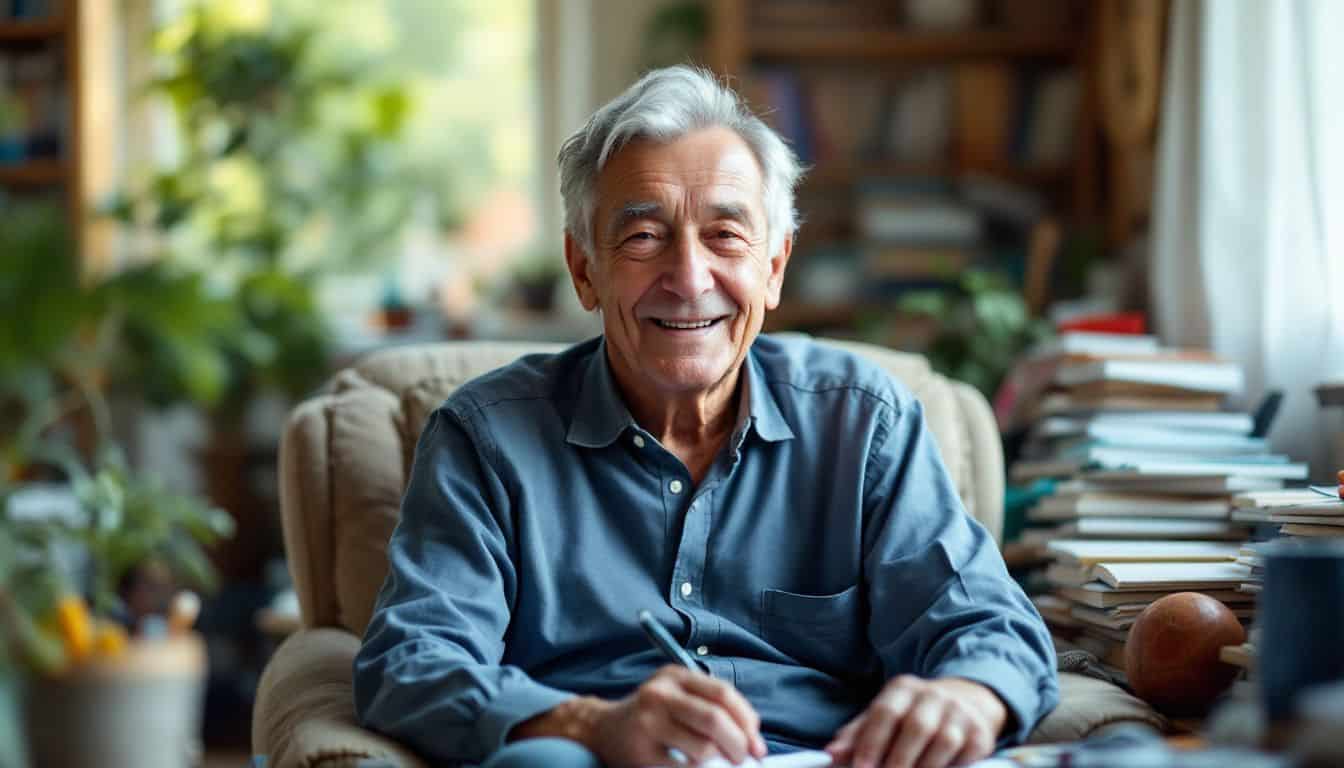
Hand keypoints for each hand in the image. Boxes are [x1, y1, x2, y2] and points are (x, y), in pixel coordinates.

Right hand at [593, 665, 766, 767]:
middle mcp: (660, 694)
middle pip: (715, 719)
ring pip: (703, 747)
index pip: (723, 694)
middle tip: (744, 759)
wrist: (602, 730)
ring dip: (718, 761)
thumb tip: (753, 739)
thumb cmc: (653, 716)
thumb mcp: (679, 698)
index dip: (747, 720)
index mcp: (675, 676)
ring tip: (714, 762)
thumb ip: (713, 708)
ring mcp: (648, 722)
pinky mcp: (641, 751)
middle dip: (738, 744)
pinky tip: (689, 764)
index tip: (758, 744)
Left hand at [824, 676, 1004, 767]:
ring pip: (943, 742)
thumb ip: (857, 735)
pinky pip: (966, 755)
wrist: (966, 701)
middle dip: (898, 760)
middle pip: (916, 727)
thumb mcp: (885, 715)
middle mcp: (933, 695)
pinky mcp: (980, 733)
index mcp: (903, 689)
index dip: (871, 742)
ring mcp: (960, 713)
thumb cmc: (912, 714)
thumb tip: (831, 755)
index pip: (885, 713)